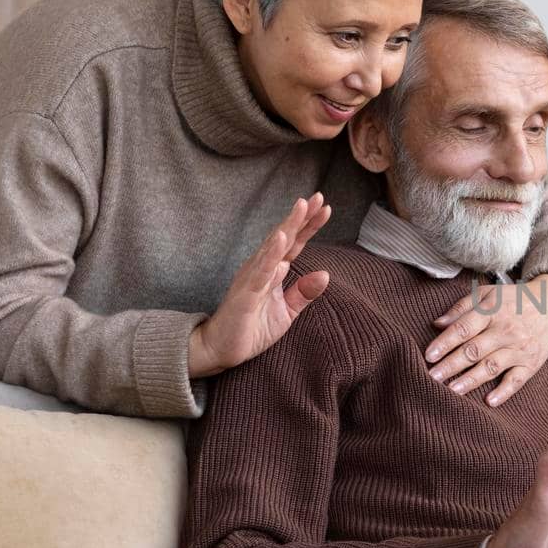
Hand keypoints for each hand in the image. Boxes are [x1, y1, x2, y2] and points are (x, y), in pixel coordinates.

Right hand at [188, 194, 331, 377]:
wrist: (221, 350)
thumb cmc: (251, 328)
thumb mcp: (286, 312)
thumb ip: (304, 293)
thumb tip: (326, 274)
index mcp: (273, 271)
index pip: (294, 244)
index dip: (309, 226)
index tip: (326, 207)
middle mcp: (262, 269)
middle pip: (284, 238)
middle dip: (301, 217)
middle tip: (318, 197)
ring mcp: (252, 279)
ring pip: (272, 248)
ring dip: (287, 227)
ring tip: (302, 207)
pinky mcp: (245, 294)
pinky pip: (259, 272)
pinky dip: (271, 255)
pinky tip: (280, 239)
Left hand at [425, 274, 547, 405]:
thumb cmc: (514, 299)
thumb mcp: (488, 293)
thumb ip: (462, 307)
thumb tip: (437, 324)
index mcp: (492, 311)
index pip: (464, 329)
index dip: (445, 343)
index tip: (428, 356)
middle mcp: (505, 330)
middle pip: (474, 350)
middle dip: (451, 365)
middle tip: (432, 377)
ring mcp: (519, 348)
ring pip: (492, 366)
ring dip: (471, 380)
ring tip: (451, 390)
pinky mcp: (532, 363)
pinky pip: (517, 380)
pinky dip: (504, 391)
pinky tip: (489, 401)